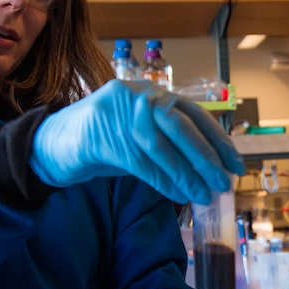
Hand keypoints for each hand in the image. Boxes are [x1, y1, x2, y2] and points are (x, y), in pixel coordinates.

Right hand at [30, 80, 244, 202]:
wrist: (52, 144)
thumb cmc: (104, 143)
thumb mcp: (141, 135)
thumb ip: (171, 142)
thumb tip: (210, 167)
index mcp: (151, 92)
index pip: (194, 114)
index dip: (218, 140)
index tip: (236, 164)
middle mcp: (137, 95)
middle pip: (180, 125)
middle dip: (206, 157)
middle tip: (224, 183)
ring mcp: (117, 113)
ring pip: (161, 145)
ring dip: (187, 174)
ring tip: (204, 195)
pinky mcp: (101, 135)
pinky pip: (140, 161)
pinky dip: (163, 181)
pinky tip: (178, 195)